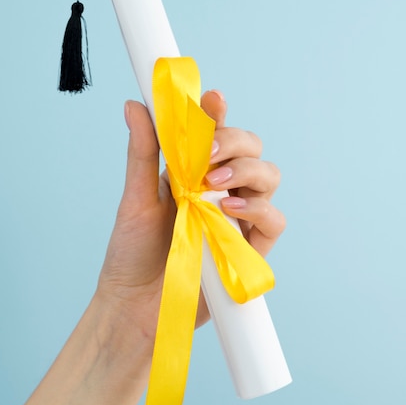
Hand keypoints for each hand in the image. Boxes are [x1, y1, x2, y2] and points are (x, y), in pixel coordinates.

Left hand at [98, 90, 284, 339]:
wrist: (135, 306)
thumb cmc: (132, 252)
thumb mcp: (135, 199)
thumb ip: (142, 152)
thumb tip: (135, 104)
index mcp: (194, 172)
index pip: (215, 133)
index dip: (218, 113)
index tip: (211, 98)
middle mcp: (220, 190)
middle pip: (251, 148)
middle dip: (234, 141)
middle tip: (206, 154)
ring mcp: (239, 218)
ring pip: (268, 176)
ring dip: (247, 171)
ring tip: (214, 183)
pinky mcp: (250, 248)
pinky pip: (273, 220)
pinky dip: (257, 210)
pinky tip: (228, 210)